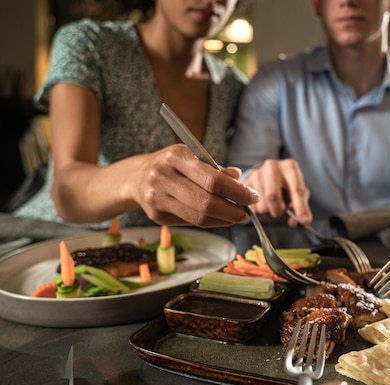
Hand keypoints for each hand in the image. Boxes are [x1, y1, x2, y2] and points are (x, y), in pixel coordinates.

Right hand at [134, 144, 259, 226]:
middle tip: (247, 212)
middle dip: (233, 210)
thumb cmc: (172, 165)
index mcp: (175, 156)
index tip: (253, 196)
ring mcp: (157, 198)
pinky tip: (221, 218)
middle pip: (206, 202)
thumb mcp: (192, 157)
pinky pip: (191, 222)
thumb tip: (240, 179)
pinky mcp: (156, 216)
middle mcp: (163, 177)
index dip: (237, 192)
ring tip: (237, 216)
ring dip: (224, 219)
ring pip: (199, 216)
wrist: (136, 178)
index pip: (213, 180)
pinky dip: (211, 222)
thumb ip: (215, 169)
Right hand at [243, 158, 311, 226]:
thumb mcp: (297, 192)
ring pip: (260, 203)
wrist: (269, 174)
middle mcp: (272, 167)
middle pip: (272, 195)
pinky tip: (261, 204)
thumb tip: (294, 222)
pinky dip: (257, 211)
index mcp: (290, 167)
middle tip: (279, 213)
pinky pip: (249, 205)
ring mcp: (256, 173)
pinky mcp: (245, 182)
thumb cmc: (286, 184)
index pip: (296, 189)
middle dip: (277, 210)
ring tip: (270, 205)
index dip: (301, 207)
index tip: (304, 221)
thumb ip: (300, 207)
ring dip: (267, 211)